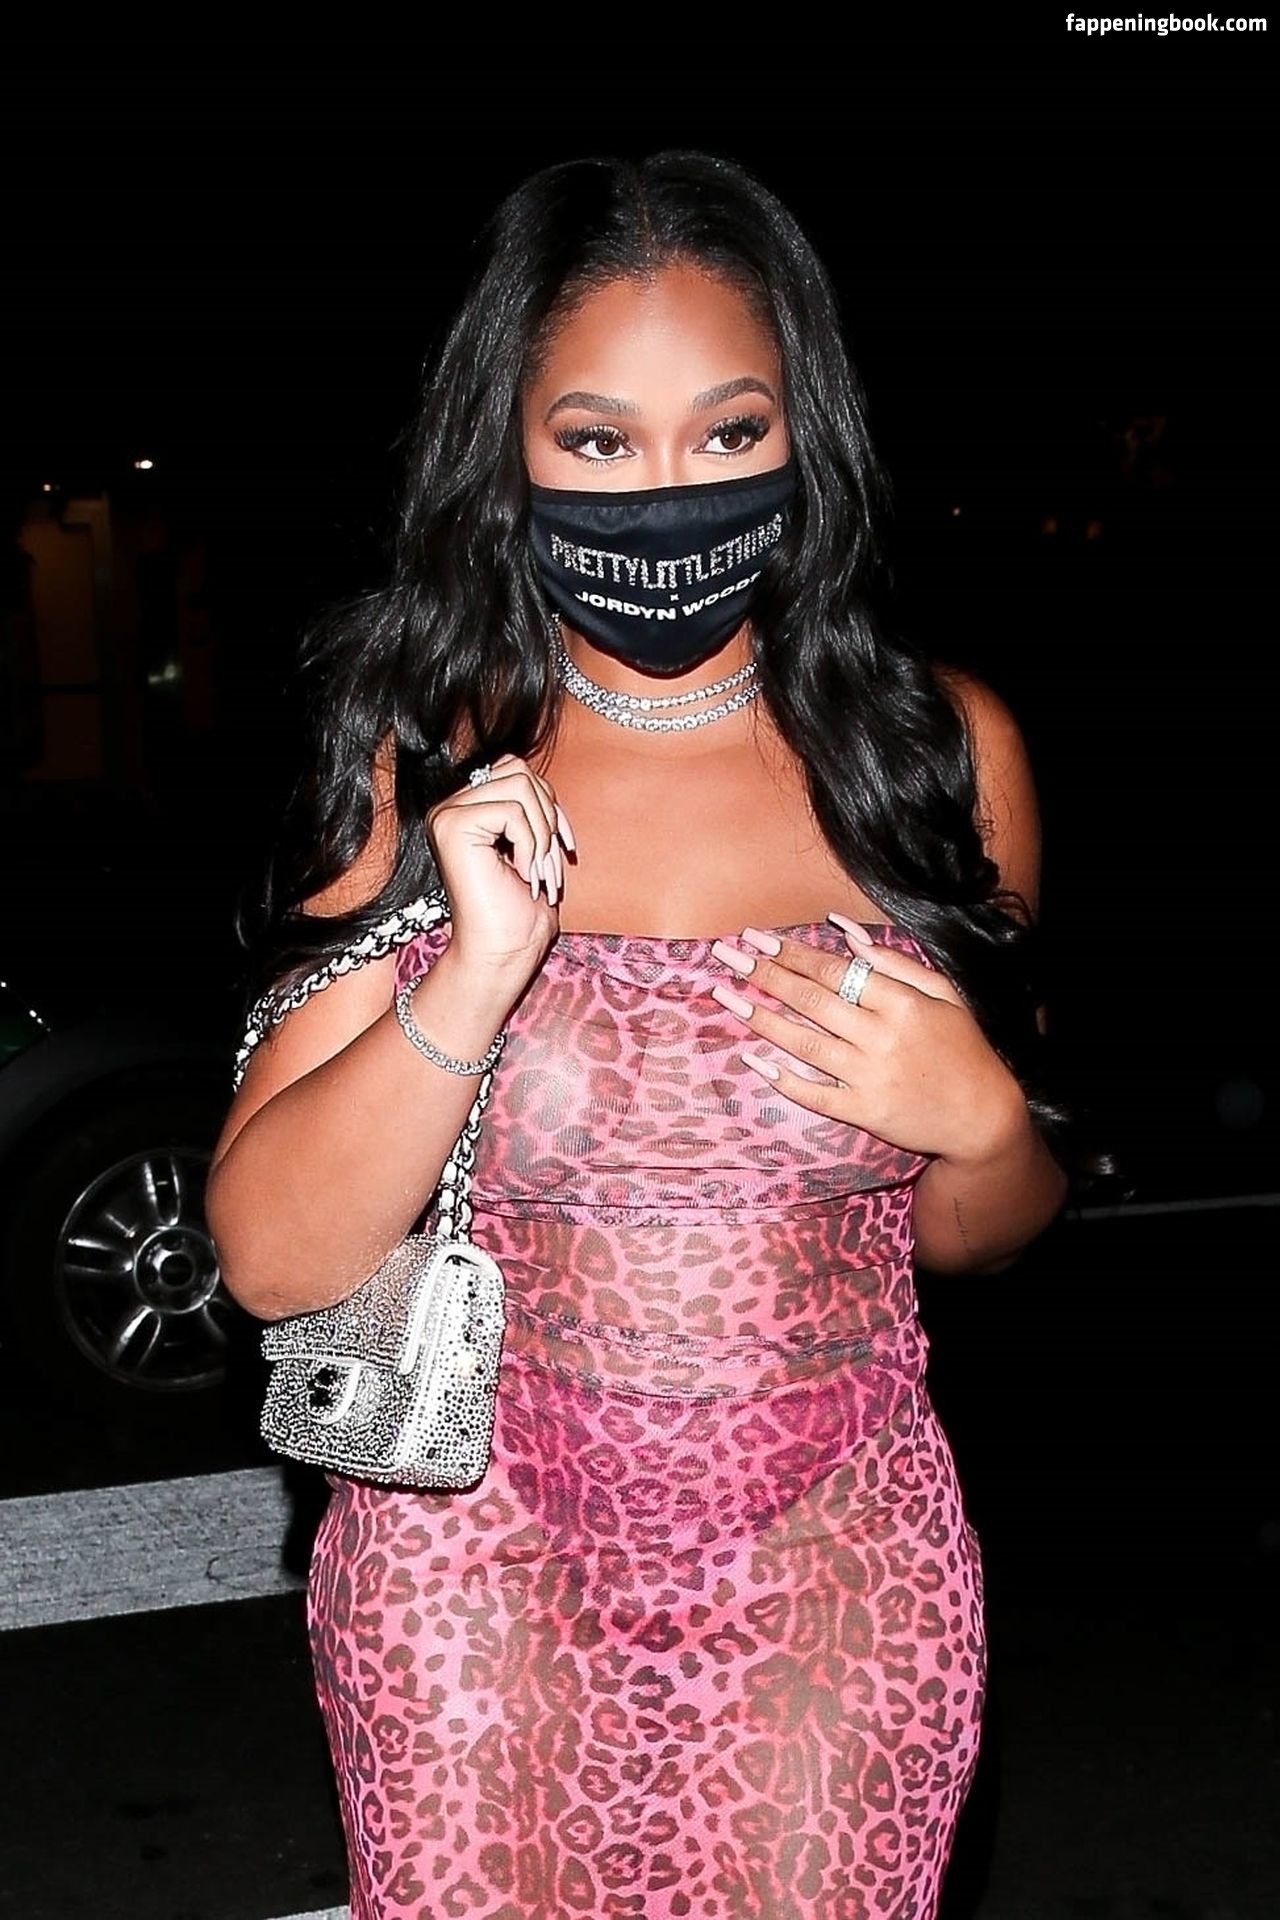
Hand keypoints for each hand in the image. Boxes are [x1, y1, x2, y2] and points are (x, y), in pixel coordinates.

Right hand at [424, 753, 575, 978]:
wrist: (502, 953)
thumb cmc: (518, 912)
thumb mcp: (533, 847)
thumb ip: (529, 810)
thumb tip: (540, 782)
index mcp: (468, 810)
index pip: (517, 770)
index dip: (548, 805)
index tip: (560, 848)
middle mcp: (451, 807)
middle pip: (519, 769)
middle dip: (547, 816)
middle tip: (547, 865)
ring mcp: (448, 815)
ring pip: (519, 784)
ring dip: (542, 832)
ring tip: (537, 871)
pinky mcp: (452, 826)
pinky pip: (513, 811)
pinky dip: (531, 844)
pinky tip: (524, 875)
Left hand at [708, 922, 1024, 1164]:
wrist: (982, 1116)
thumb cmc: (962, 1048)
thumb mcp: (943, 995)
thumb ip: (896, 961)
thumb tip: (846, 931)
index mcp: (903, 1003)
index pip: (835, 970)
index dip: (793, 953)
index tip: (758, 939)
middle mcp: (882, 1037)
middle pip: (812, 1000)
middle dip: (766, 975)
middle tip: (728, 958)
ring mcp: (870, 1077)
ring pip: (805, 1043)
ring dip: (762, 1018)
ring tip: (728, 996)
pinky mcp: (863, 1112)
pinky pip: (814, 1094)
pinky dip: (782, 1077)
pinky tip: (753, 1058)